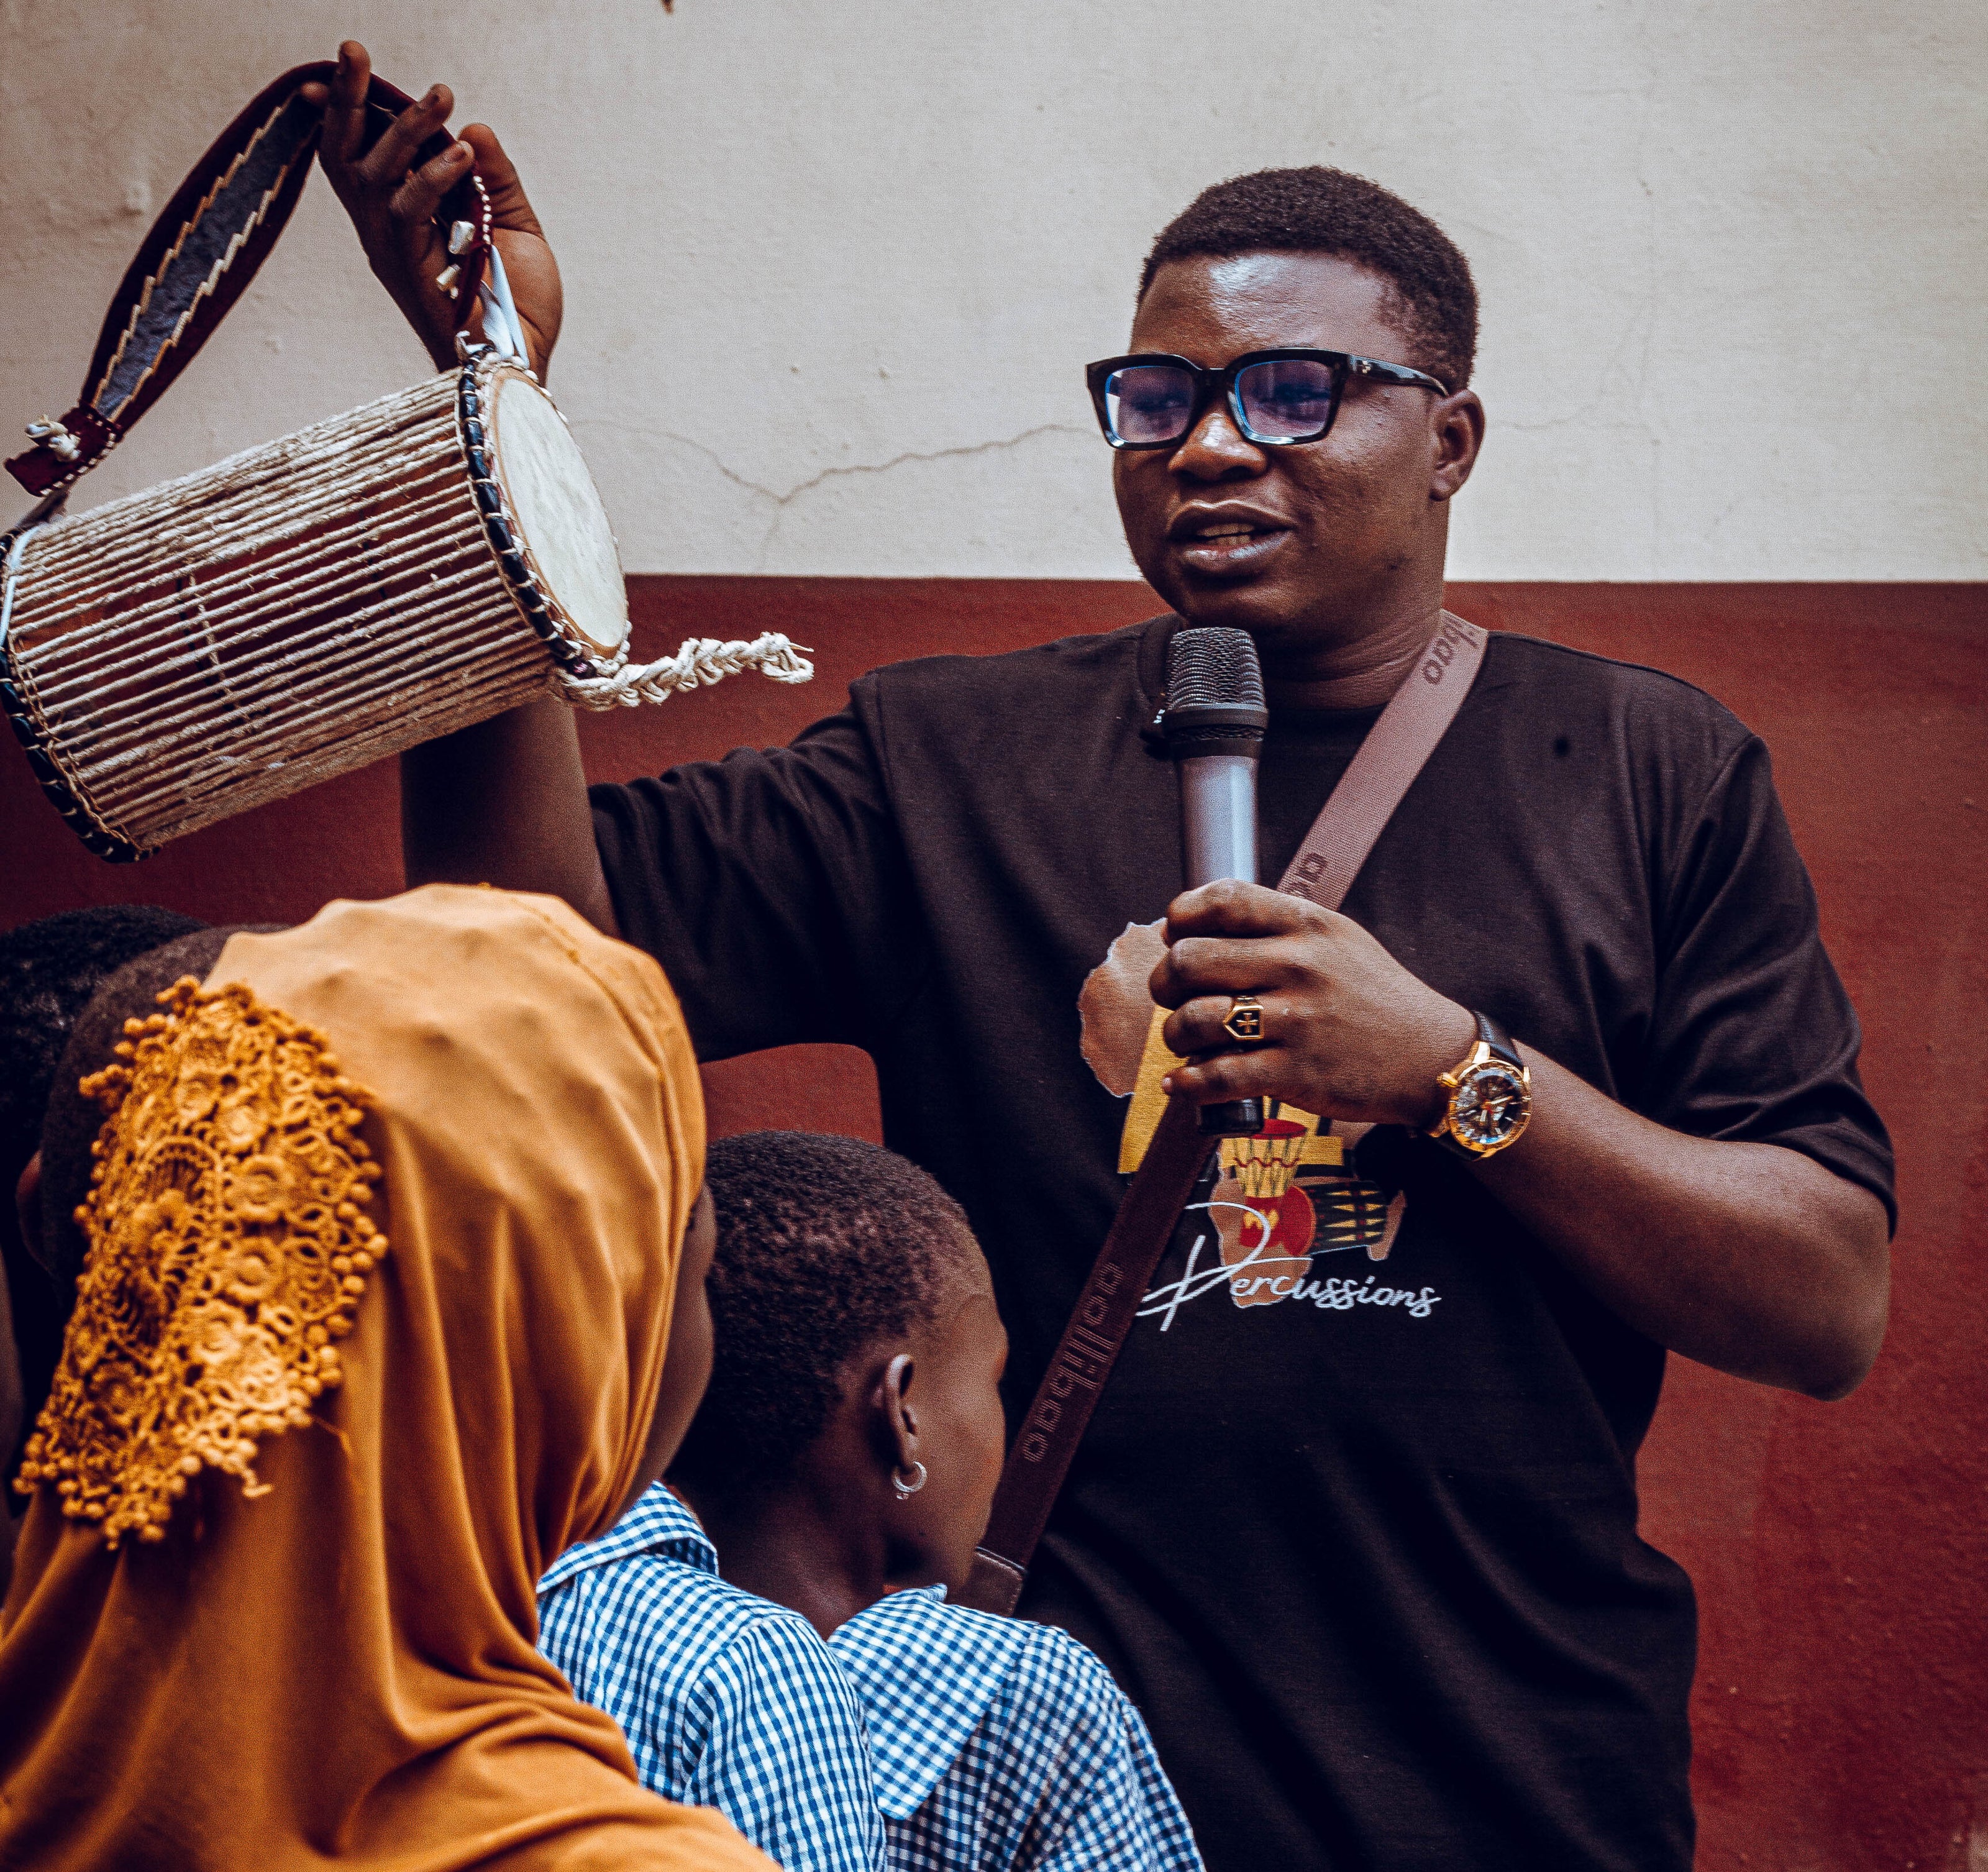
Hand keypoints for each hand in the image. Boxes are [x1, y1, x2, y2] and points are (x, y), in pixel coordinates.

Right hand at [303, 41, 562, 376]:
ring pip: (377, 175)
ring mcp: (394, 253)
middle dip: (351, 100)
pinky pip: (409, 213)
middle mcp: (387, 233)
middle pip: (349, 156)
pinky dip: (433, 178)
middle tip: (353, 47)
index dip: (349, 110)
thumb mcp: (513, 226)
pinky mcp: (411, 275)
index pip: (363, 153)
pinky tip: (463, 154)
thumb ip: (494, 178)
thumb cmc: (518, 307)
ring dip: (407, 129)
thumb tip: (474, 127)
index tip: (344, 62)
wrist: (526, 366)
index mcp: (403, 218)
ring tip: (442, 95)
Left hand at [1149, 881, 1475, 1127]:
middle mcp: (1299, 967)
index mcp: (1308, 926)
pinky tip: (1183, 1082)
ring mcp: (1296, 1022)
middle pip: (1190, 960)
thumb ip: (1274, 927)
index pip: (1223, 901)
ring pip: (1194, 1020)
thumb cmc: (1373, 997)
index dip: (1182, 916)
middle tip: (1174, 996)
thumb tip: (1188, 928)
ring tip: (1188, 1042)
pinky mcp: (1295, 1074)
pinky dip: (1188, 1083)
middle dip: (1166, 982)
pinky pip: (1217, 1077)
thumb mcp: (1337, 940)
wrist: (1430, 1057)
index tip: (1176, 935)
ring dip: (1176, 1035)